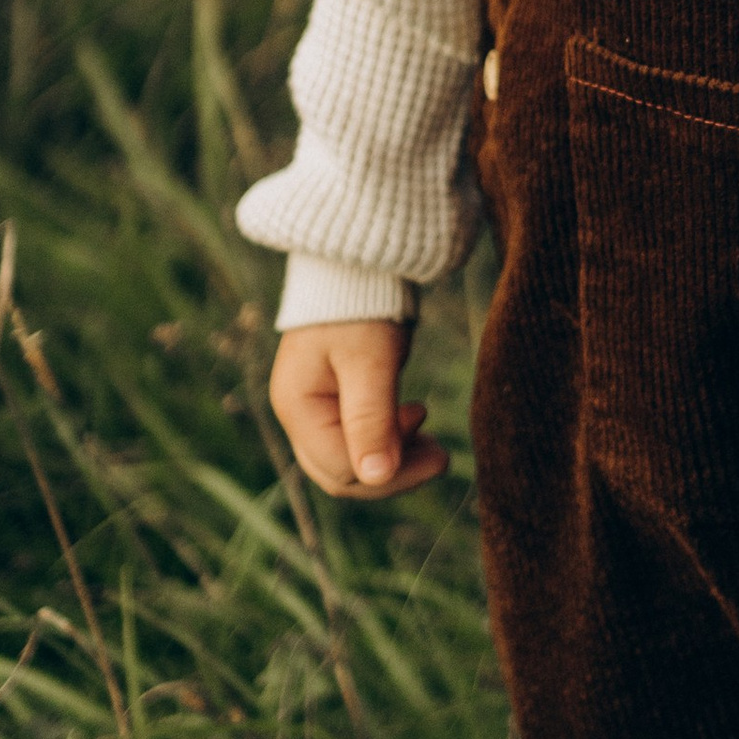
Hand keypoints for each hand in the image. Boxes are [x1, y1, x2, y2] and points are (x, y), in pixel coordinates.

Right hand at [266, 319, 448, 500]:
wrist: (357, 261)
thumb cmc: (360, 304)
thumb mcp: (369, 360)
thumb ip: (370, 419)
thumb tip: (377, 477)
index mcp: (296, 406)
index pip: (339, 468)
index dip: (390, 474)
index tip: (436, 450)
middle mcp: (297, 414)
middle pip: (340, 473)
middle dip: (392, 474)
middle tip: (441, 456)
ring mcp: (312, 408)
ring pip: (349, 461)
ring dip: (393, 460)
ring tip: (434, 446)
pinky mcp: (332, 399)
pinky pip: (355, 440)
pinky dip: (387, 441)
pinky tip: (415, 423)